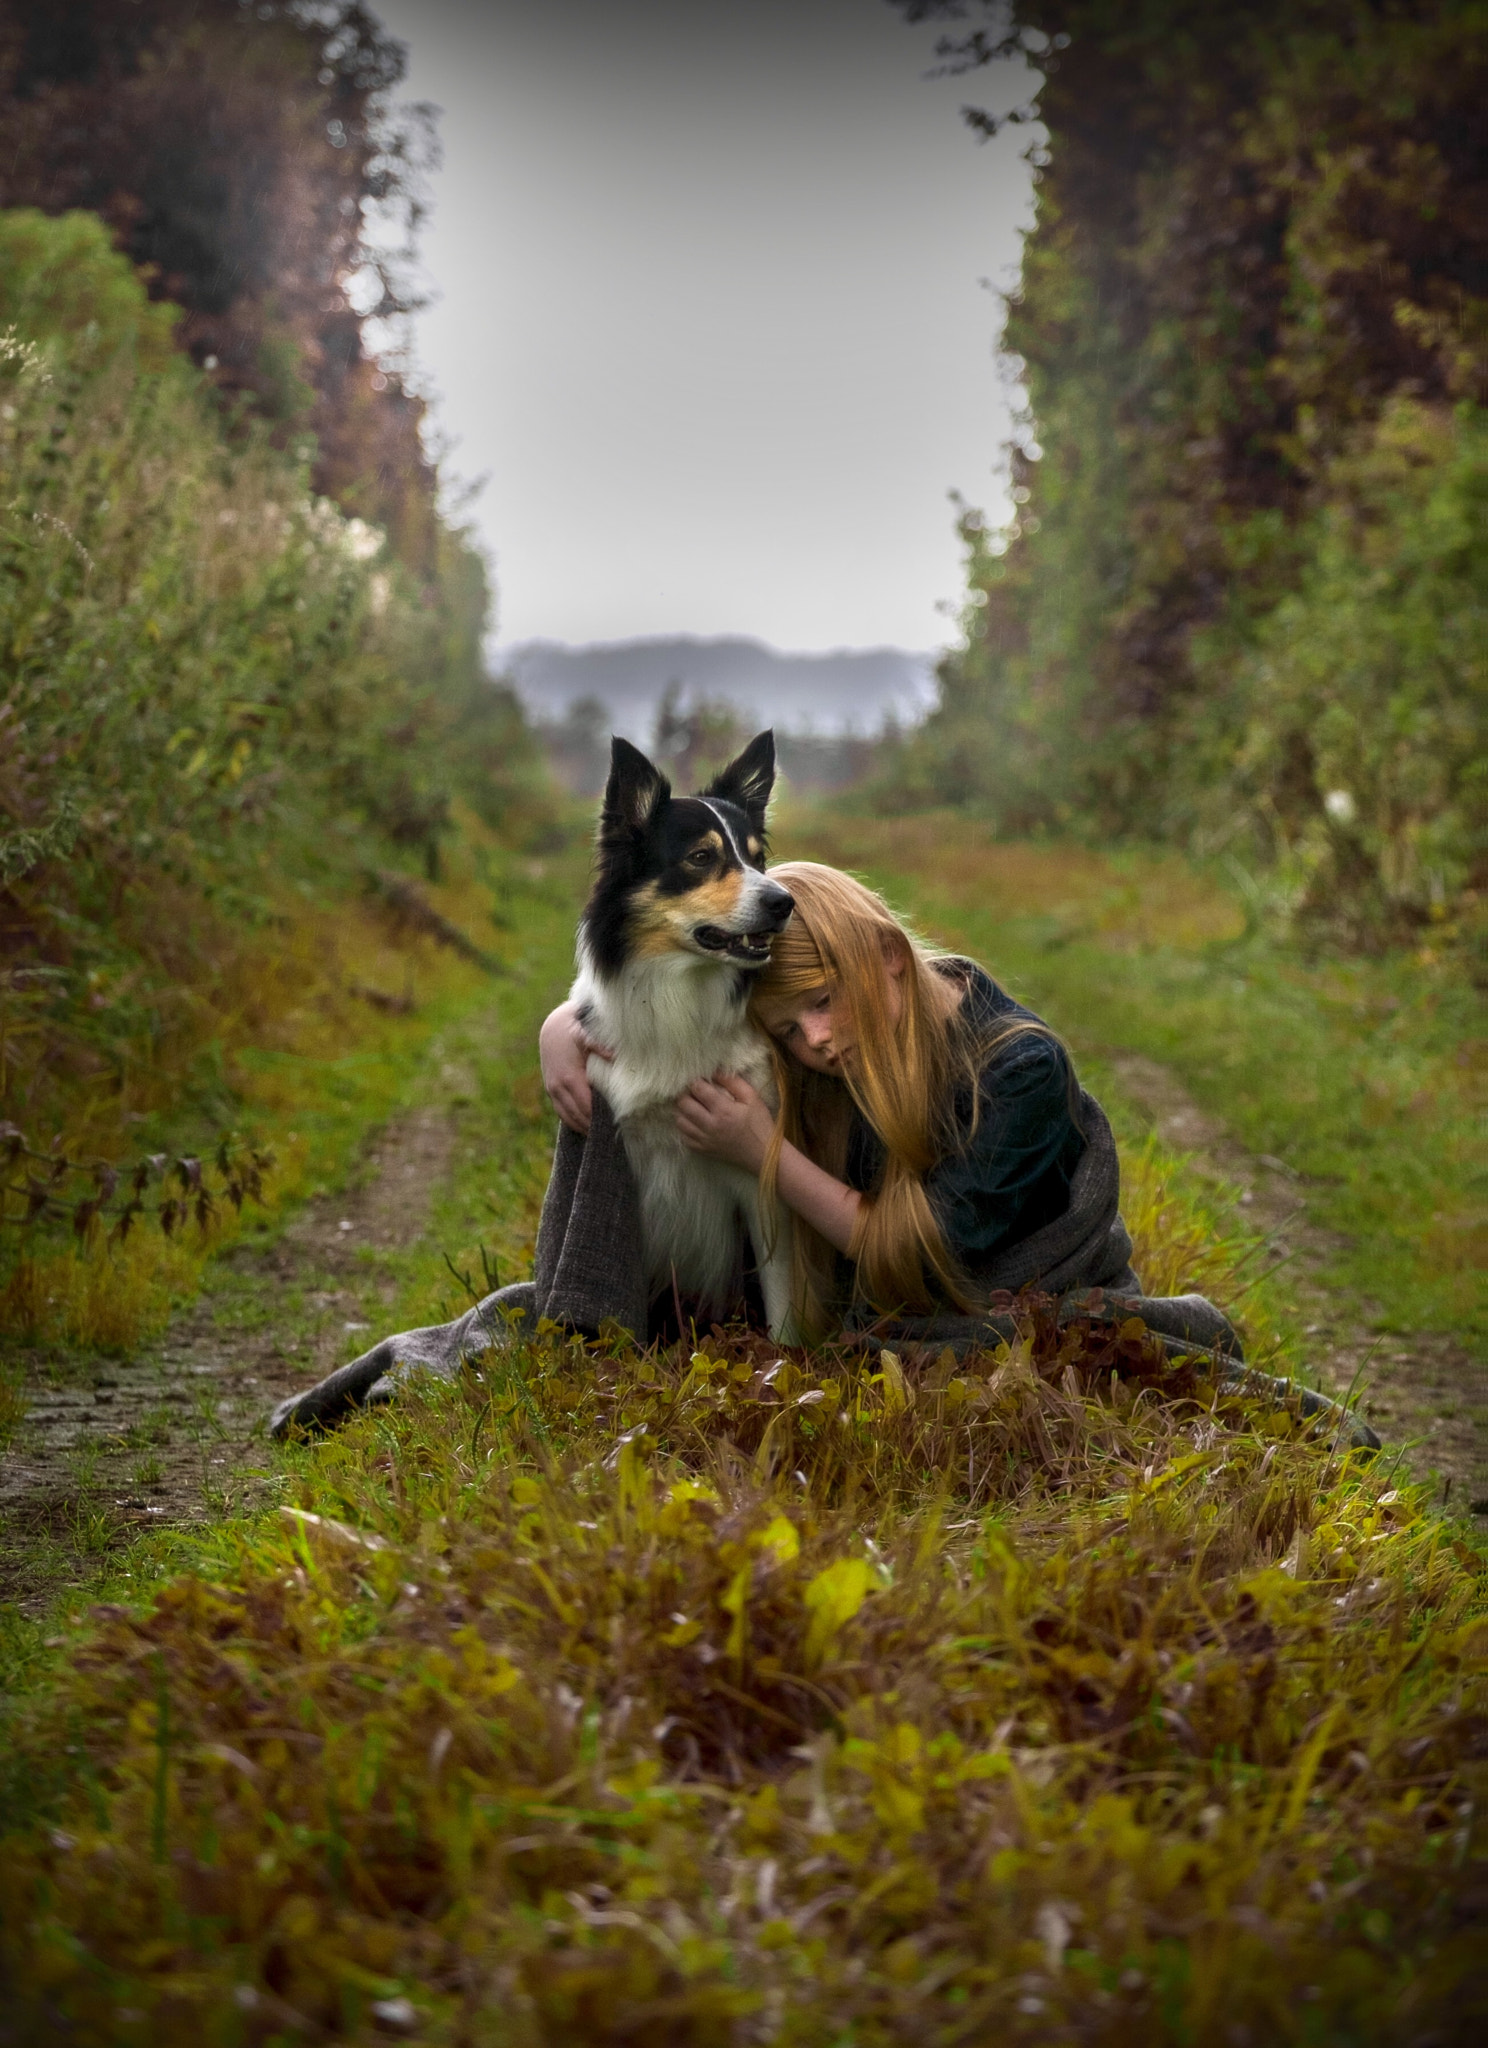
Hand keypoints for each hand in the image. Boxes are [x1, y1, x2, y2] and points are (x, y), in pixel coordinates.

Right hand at [539, 1001, 612, 1133]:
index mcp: (569, 1077)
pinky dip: (574, 1122)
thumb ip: (598, 1045)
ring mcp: (552, 1090)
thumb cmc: (574, 1031)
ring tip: (602, 1136)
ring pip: (568, 1118)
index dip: (600, 1119)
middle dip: (594, 1127)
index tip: (617, 1124)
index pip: (586, 1108)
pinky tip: (588, 1128)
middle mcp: (558, 1088)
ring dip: (583, 1128)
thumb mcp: (586, 1034)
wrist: (553, 1027)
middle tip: (613, 1135)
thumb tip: (614, 1056)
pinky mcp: (551, 1091)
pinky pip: (562, 1113)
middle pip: (578, 1117)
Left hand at [674, 1072, 773, 1172]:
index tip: (700, 1079)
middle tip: (693, 1092)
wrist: (763, 1154)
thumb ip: (733, 1082)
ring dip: (683, 1110)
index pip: (698, 1089)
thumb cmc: (759, 1123)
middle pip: (683, 1104)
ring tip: (692, 1106)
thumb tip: (714, 1071)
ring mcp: (704, 1140)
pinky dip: (685, 1127)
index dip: (696, 1081)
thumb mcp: (752, 1097)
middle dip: (685, 1094)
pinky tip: (694, 1122)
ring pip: (679, 1121)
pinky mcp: (702, 1150)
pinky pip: (683, 1136)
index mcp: (723, 1110)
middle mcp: (710, 1125)